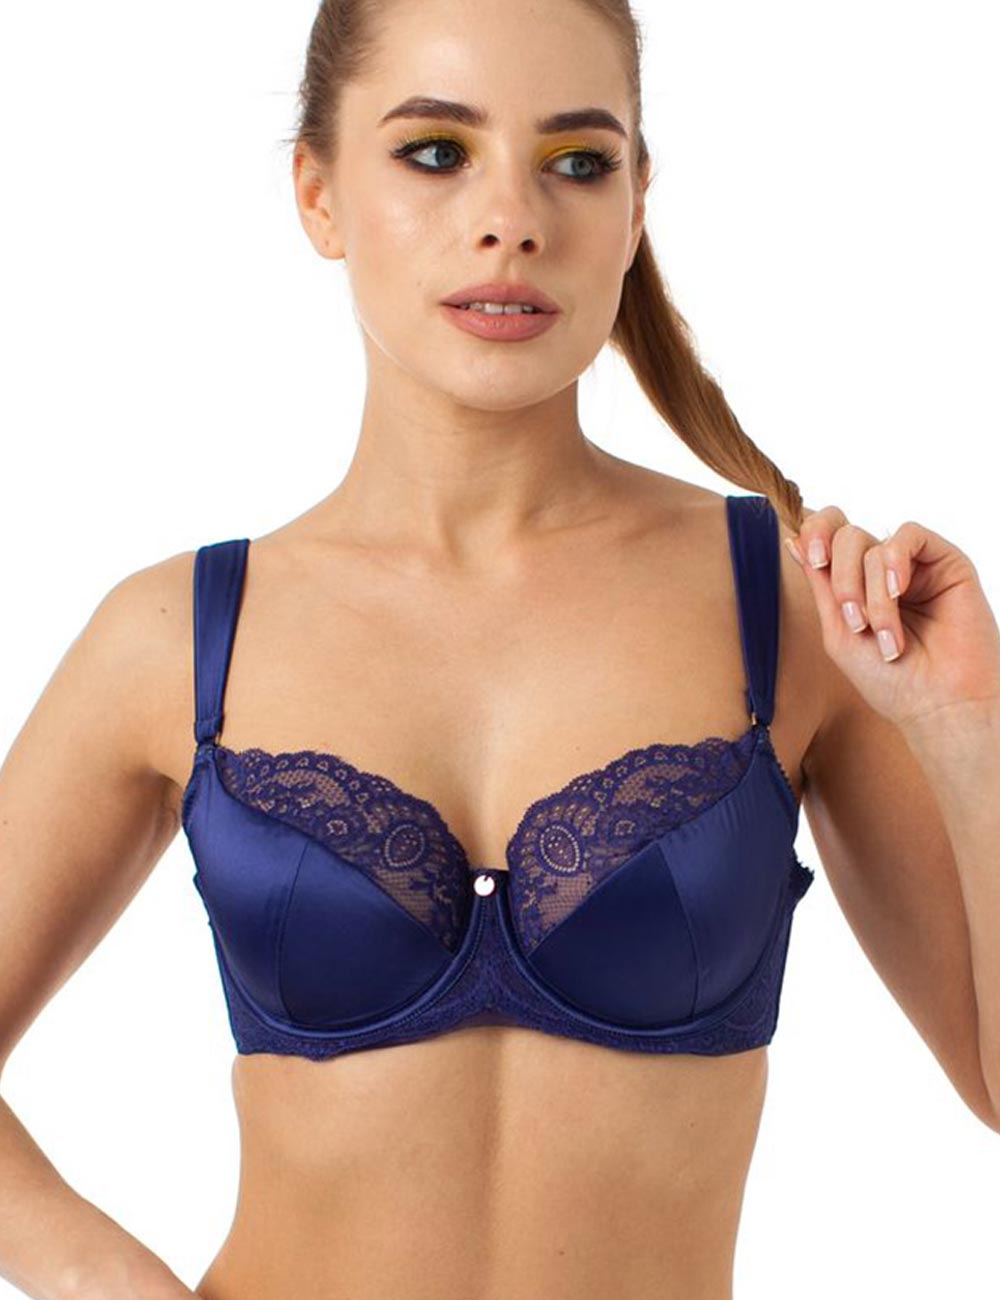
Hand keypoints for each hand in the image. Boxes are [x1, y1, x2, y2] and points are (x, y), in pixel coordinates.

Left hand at [785, 505, 999, 730]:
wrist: (939, 707)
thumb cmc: (891, 680)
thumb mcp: (839, 631)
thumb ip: (820, 585)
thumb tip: (794, 540)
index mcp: (857, 584)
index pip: (829, 535)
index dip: (815, 534)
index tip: (813, 561)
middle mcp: (884, 571)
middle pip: (846, 537)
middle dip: (842, 580)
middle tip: (855, 622)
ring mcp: (916, 565)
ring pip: (873, 546)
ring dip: (871, 595)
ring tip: (885, 634)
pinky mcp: (947, 563)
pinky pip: (910, 535)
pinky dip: (895, 561)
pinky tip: (898, 591)